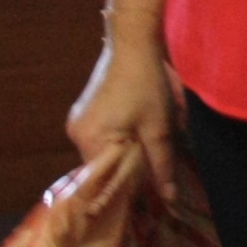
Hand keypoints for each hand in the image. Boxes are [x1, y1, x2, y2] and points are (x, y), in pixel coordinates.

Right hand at [66, 30, 180, 193]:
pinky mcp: (84, 113)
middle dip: (124, 174)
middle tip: (149, 180)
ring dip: (121, 158)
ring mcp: (78, 123)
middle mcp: (76, 134)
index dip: (124, 191)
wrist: (132, 44)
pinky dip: (115, 144)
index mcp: (90, 140)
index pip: (104, 181)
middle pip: (101, 168)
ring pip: (101, 154)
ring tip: (143, 159)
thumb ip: (161, 164)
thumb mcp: (159, 127)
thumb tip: (170, 199)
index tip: (143, 203)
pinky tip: (133, 140)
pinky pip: (99, 140)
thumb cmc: (146, 84)